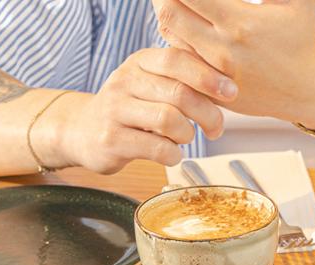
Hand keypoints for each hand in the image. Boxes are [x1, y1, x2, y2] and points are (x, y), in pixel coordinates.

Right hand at [37, 48, 232, 172]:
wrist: (82, 131)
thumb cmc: (131, 109)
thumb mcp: (152, 84)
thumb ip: (183, 80)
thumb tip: (229, 87)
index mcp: (140, 62)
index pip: (177, 59)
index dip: (209, 76)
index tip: (231, 93)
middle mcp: (124, 81)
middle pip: (179, 93)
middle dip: (208, 113)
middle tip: (216, 128)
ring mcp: (114, 110)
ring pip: (169, 120)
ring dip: (188, 134)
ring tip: (185, 138)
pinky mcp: (110, 140)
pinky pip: (156, 148)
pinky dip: (173, 154)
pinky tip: (171, 154)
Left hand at [153, 0, 314, 127]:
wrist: (309, 89)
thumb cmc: (303, 36)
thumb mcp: (294, 0)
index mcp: (240, 23)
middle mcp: (222, 48)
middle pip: (169, 12)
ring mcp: (213, 71)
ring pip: (170, 34)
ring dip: (168, 12)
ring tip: (180, 1)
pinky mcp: (210, 87)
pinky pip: (179, 56)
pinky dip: (176, 35)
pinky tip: (187, 22)